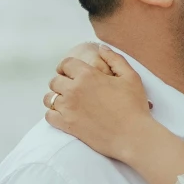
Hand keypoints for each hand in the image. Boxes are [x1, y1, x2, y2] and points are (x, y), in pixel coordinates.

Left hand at [43, 44, 152, 161]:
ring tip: (66, 101)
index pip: (66, 64)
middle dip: (62, 82)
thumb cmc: (134, 106)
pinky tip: (63, 114)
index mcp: (88, 75)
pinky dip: (53, 114)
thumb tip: (101, 48)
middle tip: (71, 88)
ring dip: (56, 98)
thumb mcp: (130, 77)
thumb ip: (114, 59)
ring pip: (49, 98)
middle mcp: (74, 90)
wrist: (132, 136)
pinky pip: (49, 116)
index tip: (69, 72)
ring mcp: (68, 108)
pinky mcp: (67, 125)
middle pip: (55, 81)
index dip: (67, 66)